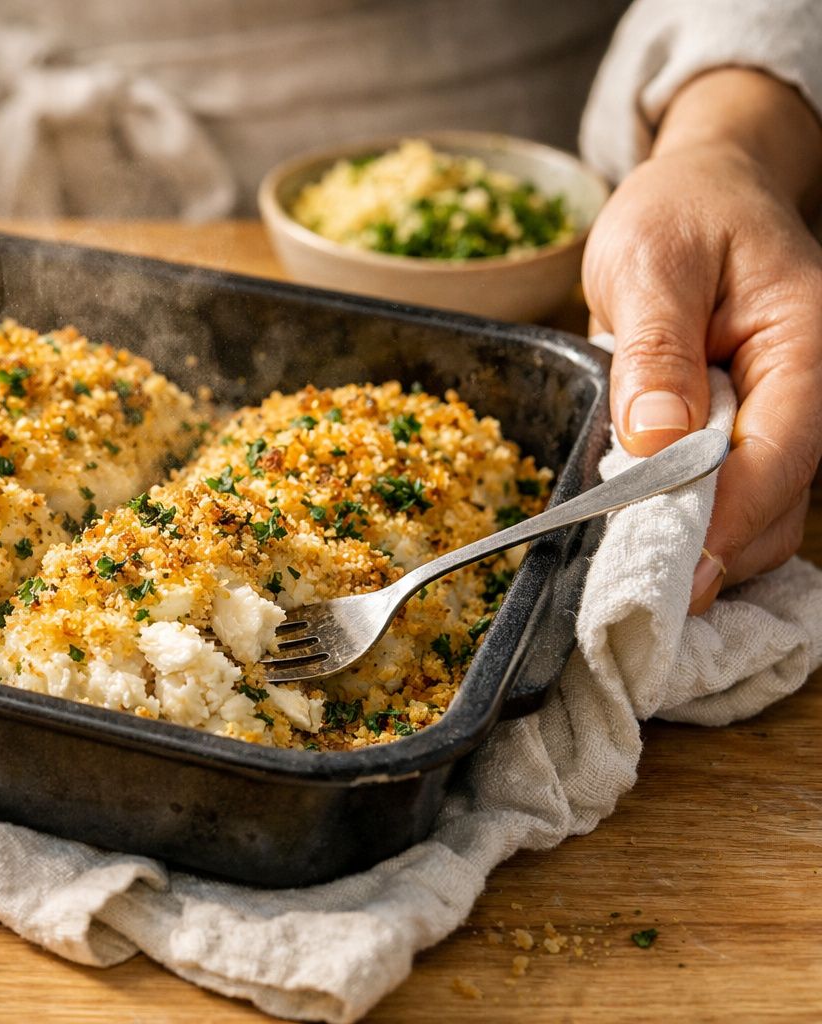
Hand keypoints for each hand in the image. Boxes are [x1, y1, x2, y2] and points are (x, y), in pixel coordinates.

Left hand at [584, 68, 821, 613]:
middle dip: (713, 552)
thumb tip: (655, 442)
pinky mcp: (746, 435)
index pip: (780, 455)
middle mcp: (808, 393)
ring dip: (699, 548)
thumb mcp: (652, 266)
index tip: (676, 572)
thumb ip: (655, 353)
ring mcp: (780, 419)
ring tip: (627, 579)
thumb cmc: (680, 215)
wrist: (702, 190)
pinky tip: (636, 541)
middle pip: (776, 502)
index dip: (728, 520)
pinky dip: (687, 525)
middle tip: (636, 597)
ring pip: (756, 512)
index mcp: (803, 347)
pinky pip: (728, 497)